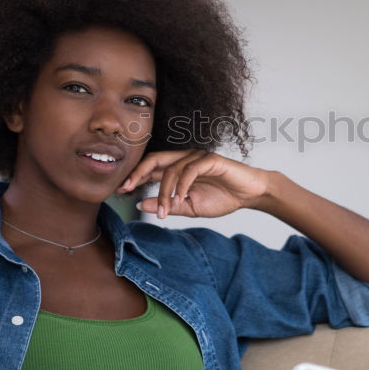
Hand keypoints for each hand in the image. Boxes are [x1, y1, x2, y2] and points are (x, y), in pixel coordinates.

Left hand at [117, 150, 270, 218]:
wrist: (249, 195)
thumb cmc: (222, 198)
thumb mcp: (190, 207)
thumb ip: (168, 205)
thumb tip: (140, 203)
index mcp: (177, 169)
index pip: (150, 169)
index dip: (134, 177)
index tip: (119, 190)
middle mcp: (184, 159)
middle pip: (154, 160)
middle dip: (138, 173)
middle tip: (126, 188)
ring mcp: (197, 157)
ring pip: (172, 169)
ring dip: (165, 192)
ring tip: (164, 211)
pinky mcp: (210, 159)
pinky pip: (191, 169)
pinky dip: (182, 185)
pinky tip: (181, 199)